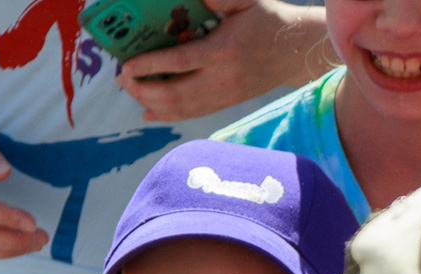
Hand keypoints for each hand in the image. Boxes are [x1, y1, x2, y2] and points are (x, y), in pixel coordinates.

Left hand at [117, 0, 333, 119]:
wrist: (297, 51)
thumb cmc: (268, 19)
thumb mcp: (246, 0)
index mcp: (224, 50)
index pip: (180, 63)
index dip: (150, 66)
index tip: (127, 65)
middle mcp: (224, 78)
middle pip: (177, 94)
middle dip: (144, 89)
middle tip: (123, 79)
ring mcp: (226, 94)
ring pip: (184, 108)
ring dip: (153, 103)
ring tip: (132, 92)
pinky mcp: (229, 102)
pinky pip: (195, 113)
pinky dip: (170, 115)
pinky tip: (150, 112)